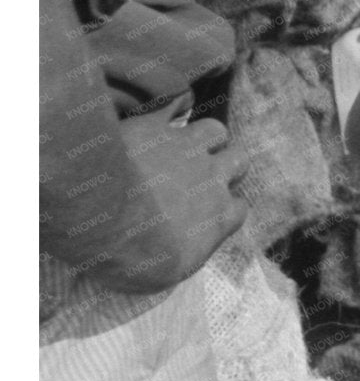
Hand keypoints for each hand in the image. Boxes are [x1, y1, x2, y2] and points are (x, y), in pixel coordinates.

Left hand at [89, 111, 248, 293]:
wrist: (99, 209)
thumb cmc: (131, 252)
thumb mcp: (162, 274)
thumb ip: (185, 254)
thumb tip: (186, 248)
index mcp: (219, 216)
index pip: (240, 209)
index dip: (226, 209)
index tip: (210, 215)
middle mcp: (211, 177)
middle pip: (238, 160)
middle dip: (227, 165)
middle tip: (203, 174)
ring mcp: (185, 147)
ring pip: (214, 130)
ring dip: (204, 137)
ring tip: (184, 145)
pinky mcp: (155, 126)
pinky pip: (175, 105)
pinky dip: (173, 108)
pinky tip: (165, 114)